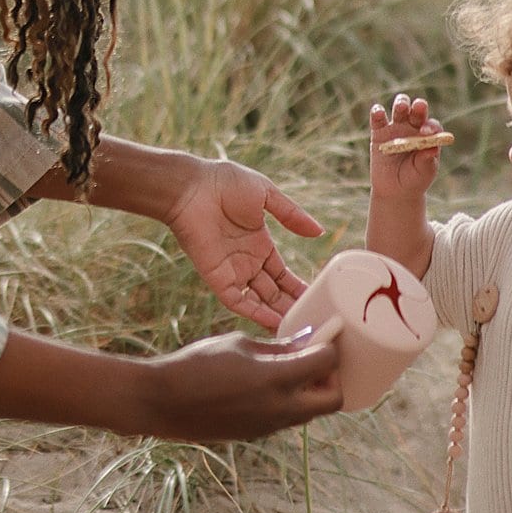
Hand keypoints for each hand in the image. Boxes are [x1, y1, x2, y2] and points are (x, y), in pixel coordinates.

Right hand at [136, 327, 342, 440]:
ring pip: (311, 413)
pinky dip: (290, 402)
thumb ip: (277, 347)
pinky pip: (288, 419)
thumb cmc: (196, 364)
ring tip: (293, 370)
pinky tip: (270, 386)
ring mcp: (269, 426)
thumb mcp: (238, 344)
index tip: (326, 335)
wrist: (161, 402)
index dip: (330, 346)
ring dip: (312, 393)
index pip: (327, 363)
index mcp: (277, 380)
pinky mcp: (256, 434)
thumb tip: (305, 342)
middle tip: (317, 360)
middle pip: (333, 400)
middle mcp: (279, 408)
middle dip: (332, 378)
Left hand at [159, 156, 324, 331]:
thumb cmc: (225, 183)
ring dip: (277, 315)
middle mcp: (247, 262)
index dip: (297, 287)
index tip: (317, 299)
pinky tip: (275, 323)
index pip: (282, 274)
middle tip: (313, 322)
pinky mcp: (217, 277)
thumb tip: (319, 231)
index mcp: (260, 244)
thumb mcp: (266, 194)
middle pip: (273, 292)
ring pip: (259, 301)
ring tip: (299, 329)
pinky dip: (256, 313)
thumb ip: (292, 215)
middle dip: (291, 306)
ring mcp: (232, 271)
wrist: (192, 187)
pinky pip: (238, 301)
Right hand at [370, 93, 447, 196]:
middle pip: (417, 110)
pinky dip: (377, 113)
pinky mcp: (379, 132)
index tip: (426, 133)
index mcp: (429, 136)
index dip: (430, 127)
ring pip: (400, 108)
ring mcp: (396, 128)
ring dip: (401, 104)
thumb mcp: (423, 172)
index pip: (432, 125)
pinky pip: (378, 119)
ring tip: (401, 107)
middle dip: (419, 107)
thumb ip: (427, 160)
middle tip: (418, 108)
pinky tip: (378, 112)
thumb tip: (432, 149)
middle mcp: (414, 127)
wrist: (395, 190)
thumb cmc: (415, 180)